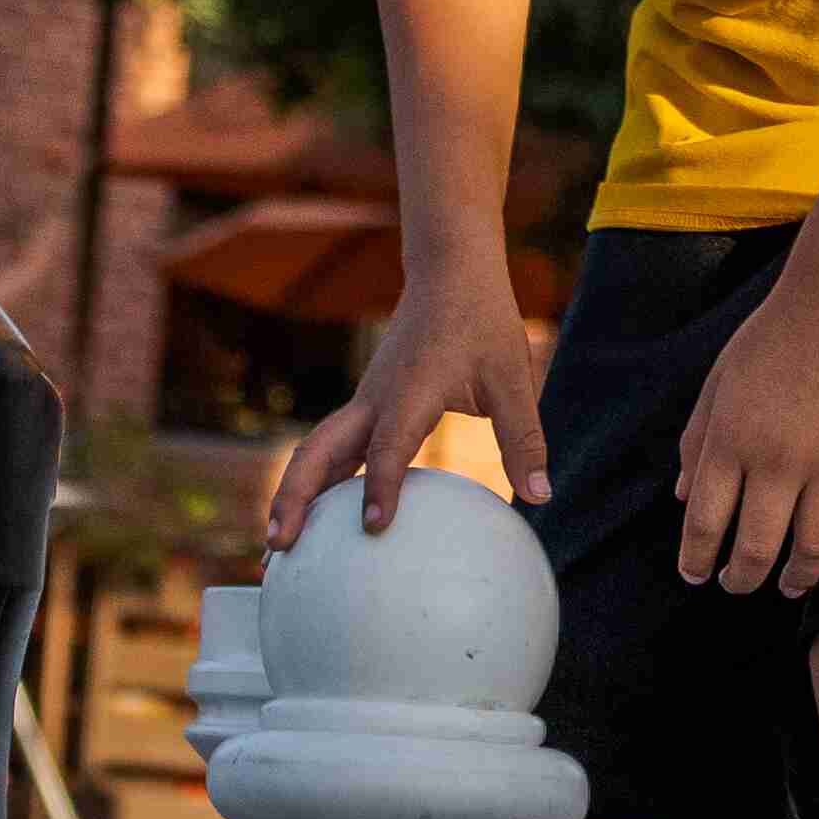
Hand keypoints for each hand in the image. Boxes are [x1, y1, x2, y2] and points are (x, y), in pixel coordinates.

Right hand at [259, 274, 547, 549]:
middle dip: (295, 497)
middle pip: (318, 450)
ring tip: (276, 547)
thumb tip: (542, 497)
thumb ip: (524, 438)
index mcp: (410, 392)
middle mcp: (375, 399)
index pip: (389, 446)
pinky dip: (316, 480)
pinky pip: (333, 446)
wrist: (449, 271)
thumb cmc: (483, 321)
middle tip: (279, 547)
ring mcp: (365, 401)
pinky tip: (315, 519)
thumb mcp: (514, 378)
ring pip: (315, 449)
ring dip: (293, 493)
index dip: (382, 485)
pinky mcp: (367, 405)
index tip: (374, 527)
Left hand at [672, 280, 818, 595]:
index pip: (704, 524)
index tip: (696, 575)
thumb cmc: (769, 339)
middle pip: (757, 550)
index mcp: (731, 442)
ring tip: (788, 585)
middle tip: (736, 585)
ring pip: (814, 549)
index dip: (696, 560)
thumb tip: (683, 498)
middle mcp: (778, 461)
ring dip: (798, 578)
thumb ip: (696, 442)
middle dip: (741, 580)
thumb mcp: (717, 384)